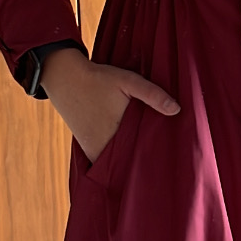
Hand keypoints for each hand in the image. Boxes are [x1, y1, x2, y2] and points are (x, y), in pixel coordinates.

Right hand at [39, 48, 179, 163]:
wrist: (65, 78)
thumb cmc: (98, 80)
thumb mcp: (128, 81)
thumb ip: (152, 95)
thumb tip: (176, 110)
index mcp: (115, 136)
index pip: (139, 157)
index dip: (153, 158)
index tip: (167, 160)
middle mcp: (102, 149)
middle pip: (128, 163)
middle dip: (142, 161)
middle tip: (162, 161)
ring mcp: (92, 150)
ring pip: (117, 162)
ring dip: (129, 159)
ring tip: (148, 158)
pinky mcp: (86, 147)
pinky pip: (106, 158)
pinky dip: (116, 156)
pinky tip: (129, 150)